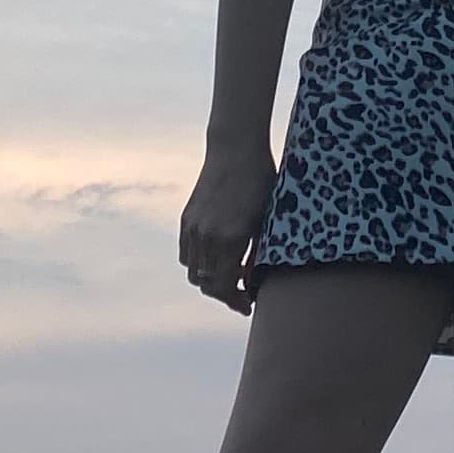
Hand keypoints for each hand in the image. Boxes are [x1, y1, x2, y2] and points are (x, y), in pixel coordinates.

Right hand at [178, 145, 275, 314]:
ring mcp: (193, 228)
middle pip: (207, 284)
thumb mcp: (267, 218)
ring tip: (229, 275)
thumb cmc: (261, 181)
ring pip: (194, 272)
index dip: (236, 301)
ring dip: (209, 279)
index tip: (248, 304)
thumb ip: (258, 253)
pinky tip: (215, 258)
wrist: (235, 148)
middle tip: (242, 293)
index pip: (223, 287)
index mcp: (231, 238)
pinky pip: (186, 254)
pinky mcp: (186, 219)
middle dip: (225, 294)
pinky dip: (198, 263)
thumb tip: (251, 280)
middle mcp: (207, 236)